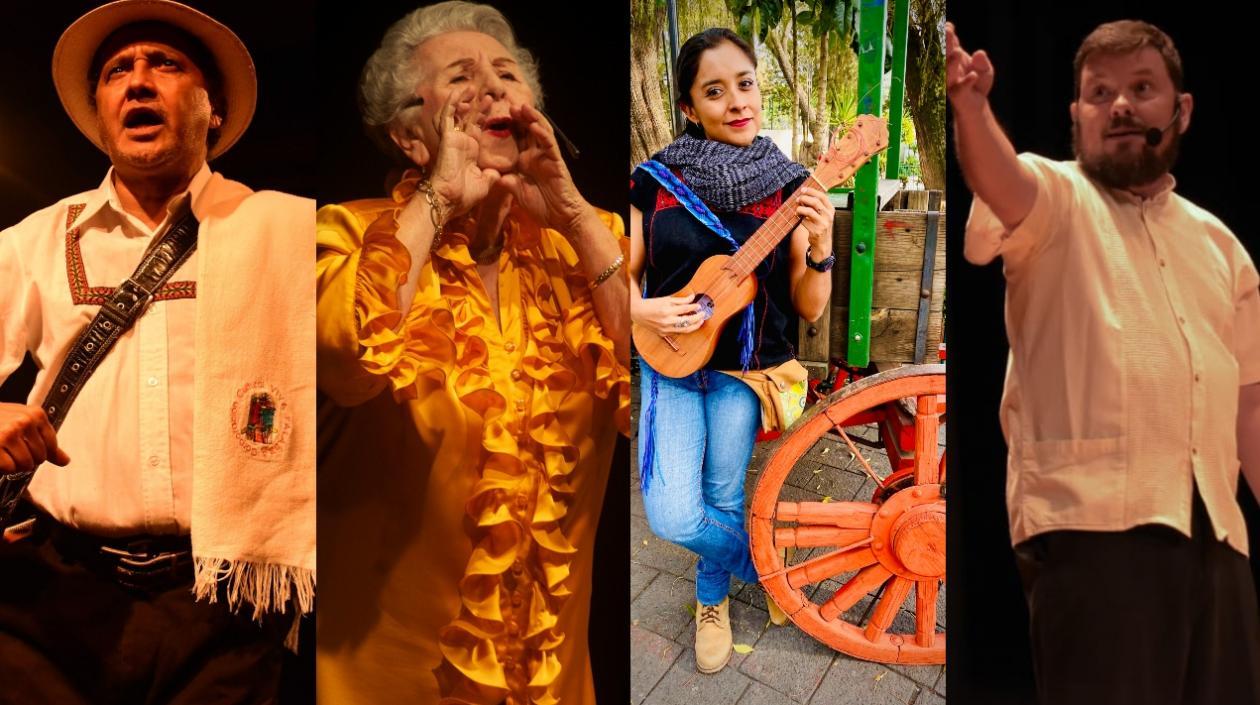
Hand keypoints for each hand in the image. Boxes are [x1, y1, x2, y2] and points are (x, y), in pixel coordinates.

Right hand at [0, 403, 69, 474]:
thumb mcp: (22, 423)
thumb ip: (44, 440)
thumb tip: (65, 461)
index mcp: (35, 414)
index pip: (51, 446)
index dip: (39, 452)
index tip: (25, 447)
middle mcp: (24, 421)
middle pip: (40, 458)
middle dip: (26, 460)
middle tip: (10, 450)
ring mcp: (9, 433)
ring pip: (25, 465)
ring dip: (13, 465)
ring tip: (3, 452)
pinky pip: (9, 469)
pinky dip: (2, 468)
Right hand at [426, 91, 501, 218]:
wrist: (450, 199)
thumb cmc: (464, 195)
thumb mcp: (484, 184)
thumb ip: (490, 175)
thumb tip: (497, 173)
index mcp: (470, 153)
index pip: (478, 131)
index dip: (485, 120)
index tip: (495, 111)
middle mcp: (461, 143)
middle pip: (469, 120)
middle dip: (479, 108)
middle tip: (489, 98)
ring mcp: (453, 139)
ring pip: (458, 115)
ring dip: (465, 101)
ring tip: (473, 89)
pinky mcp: (447, 137)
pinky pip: (448, 116)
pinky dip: (453, 103)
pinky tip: (459, 92)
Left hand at [497, 103, 592, 232]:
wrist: (562, 217)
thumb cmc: (542, 206)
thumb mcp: (518, 193)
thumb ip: (508, 183)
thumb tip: (494, 176)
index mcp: (524, 162)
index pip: (514, 141)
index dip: (505, 129)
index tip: (492, 118)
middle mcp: (535, 155)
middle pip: (526, 131)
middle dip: (518, 117)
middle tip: (507, 104)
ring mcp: (546, 156)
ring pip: (539, 131)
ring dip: (531, 118)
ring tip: (521, 106)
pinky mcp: (556, 160)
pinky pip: (549, 144)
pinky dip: (542, 133)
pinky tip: (534, 124)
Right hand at [632, 293, 704, 335]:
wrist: (638, 312)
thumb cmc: (651, 304)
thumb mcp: (666, 299)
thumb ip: (680, 300)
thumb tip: (692, 297)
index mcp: (667, 311)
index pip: (685, 309)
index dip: (694, 307)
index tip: (699, 306)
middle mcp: (667, 321)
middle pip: (688, 321)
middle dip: (698, 318)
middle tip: (703, 314)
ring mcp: (665, 329)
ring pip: (685, 330)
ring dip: (694, 326)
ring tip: (699, 321)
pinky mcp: (663, 334)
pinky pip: (678, 332)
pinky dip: (685, 329)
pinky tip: (689, 325)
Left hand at [795, 187, 833, 253]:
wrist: (823, 243)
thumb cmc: (820, 225)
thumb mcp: (823, 214)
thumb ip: (816, 205)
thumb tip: (803, 195)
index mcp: (831, 209)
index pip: (822, 196)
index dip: (811, 191)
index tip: (803, 190)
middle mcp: (828, 216)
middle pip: (815, 202)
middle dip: (804, 199)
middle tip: (797, 199)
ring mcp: (823, 224)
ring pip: (809, 211)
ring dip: (800, 209)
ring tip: (797, 210)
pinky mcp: (816, 231)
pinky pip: (804, 221)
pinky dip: (799, 219)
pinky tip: (798, 218)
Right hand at [945, 22, 994, 115]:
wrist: (976, 107)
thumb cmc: (978, 84)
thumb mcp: (985, 70)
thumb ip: (982, 62)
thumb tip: (979, 53)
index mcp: (955, 60)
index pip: (951, 46)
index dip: (949, 36)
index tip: (949, 26)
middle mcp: (950, 71)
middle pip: (946, 56)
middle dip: (946, 44)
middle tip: (947, 31)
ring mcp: (952, 83)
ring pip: (949, 73)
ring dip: (952, 63)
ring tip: (958, 52)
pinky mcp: (958, 96)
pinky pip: (961, 88)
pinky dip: (967, 82)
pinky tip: (973, 75)